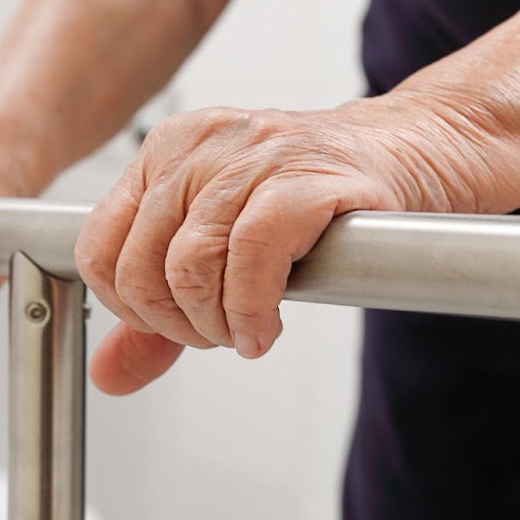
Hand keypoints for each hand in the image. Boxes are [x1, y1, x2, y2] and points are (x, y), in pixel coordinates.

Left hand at [77, 93, 519, 394]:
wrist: (420, 152)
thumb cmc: (318, 201)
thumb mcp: (220, 250)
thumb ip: (159, 313)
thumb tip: (109, 375)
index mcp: (166, 151)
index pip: (98, 248)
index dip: (129, 309)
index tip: (174, 327)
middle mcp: (201, 143)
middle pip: (139, 267)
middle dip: (176, 325)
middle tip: (220, 335)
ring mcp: (253, 154)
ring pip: (190, 265)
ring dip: (216, 324)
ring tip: (246, 333)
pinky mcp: (308, 176)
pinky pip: (251, 255)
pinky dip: (251, 309)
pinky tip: (265, 329)